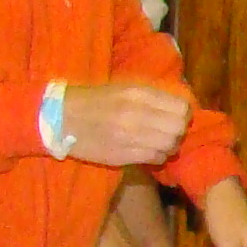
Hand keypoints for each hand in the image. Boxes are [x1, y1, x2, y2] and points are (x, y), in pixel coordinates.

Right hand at [62, 81, 190, 166]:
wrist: (62, 118)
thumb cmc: (95, 100)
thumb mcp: (124, 88)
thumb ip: (152, 97)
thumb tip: (180, 107)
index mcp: (138, 94)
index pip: (181, 107)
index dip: (184, 113)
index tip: (178, 115)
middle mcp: (137, 114)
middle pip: (179, 128)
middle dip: (179, 130)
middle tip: (171, 130)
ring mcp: (130, 136)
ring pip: (170, 145)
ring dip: (170, 145)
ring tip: (160, 141)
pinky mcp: (123, 155)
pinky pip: (156, 158)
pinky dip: (158, 156)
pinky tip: (149, 150)